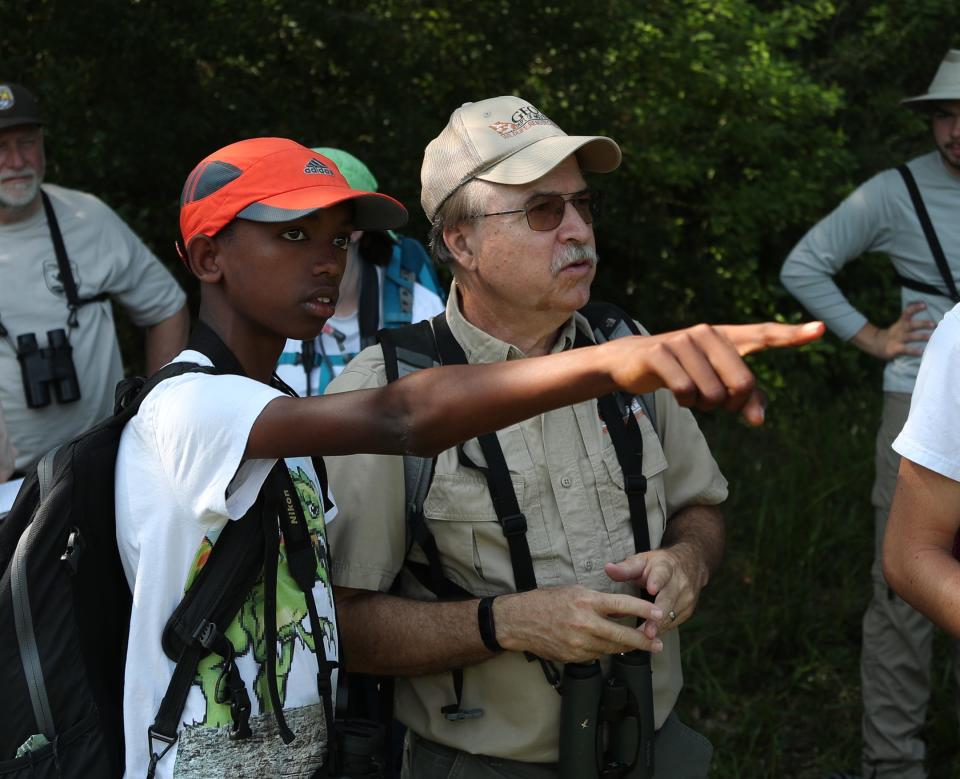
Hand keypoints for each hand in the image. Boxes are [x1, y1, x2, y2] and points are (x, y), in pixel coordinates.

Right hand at [494, 585, 664, 661]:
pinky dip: (604, 650)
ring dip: (626, 647)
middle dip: (643, 640)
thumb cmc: (546, 601)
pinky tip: (607, 647)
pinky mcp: (573, 656)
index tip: (659, 612)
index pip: (622, 605)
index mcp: (586, 601)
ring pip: (611, 648)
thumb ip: (597, 601)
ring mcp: (579, 643)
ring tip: (640, 646)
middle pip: (622, 635)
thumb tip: (620, 609)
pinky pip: (596, 655)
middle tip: (658, 644)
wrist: (519, 621)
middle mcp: (585, 623)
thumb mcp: (574, 591)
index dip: (644, 610)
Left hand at [605, 543, 707, 634]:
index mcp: (666, 567)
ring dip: (657, 628)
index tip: (651, 589)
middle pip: (668, 601)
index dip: (657, 582)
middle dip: (657, 618)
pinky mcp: (687, 612)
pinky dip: (660, 630)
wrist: (690, 565)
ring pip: (671, 616)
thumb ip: (626, 568)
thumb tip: (608, 568)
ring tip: (641, 641)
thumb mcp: (643, 561)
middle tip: (647, 632)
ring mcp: (686, 599)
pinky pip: (672, 624)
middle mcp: (679, 584)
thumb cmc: (660, 564)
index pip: (662, 574)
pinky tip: (647, 639)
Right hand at [609, 321, 824, 425]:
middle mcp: (708, 333)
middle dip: (731, 404)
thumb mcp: (713, 383)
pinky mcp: (661, 352)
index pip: (764, 334)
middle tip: (715, 402)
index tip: (821, 330)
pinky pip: (686, 391)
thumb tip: (759, 421)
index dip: (793, 335)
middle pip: (742, 383)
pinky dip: (684, 402)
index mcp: (726, 337)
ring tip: (690, 394)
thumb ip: (744, 398)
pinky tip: (676, 394)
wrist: (630, 360)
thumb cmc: (681, 371)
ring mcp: (683, 341)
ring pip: (713, 392)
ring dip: (703, 405)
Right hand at [850, 303, 935, 360]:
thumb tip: (925, 308)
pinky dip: (913, 351)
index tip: (925, 305)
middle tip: (934, 324)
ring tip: (930, 337)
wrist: (876, 344)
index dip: (915, 308)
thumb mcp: (899, 325)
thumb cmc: (894, 335)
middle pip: (911, 325)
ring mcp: (897, 339)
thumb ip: (910, 320)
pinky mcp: (895, 349)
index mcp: (901, 323)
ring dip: (920, 336)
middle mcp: (899, 330)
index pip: (907, 313)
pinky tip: (921, 352)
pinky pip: (905, 350)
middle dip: (922, 324)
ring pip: (909, 337)